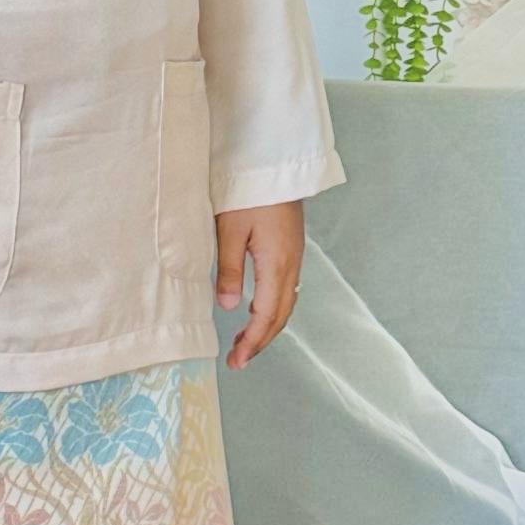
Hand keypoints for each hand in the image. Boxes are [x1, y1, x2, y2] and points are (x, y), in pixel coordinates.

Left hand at [215, 199, 303, 368]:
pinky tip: (257, 310)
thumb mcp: (229, 231)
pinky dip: (273, 308)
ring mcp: (294, 256)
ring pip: (286, 303)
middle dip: (260, 340)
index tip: (236, 361)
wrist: (276, 163)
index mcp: (277, 264)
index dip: (252, 341)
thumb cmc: (248, 191)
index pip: (266, 316)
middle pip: (280, 315)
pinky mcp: (291, 248)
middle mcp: (291, 265)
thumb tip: (229, 307)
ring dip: (268, 326)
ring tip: (245, 342)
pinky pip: (287, 288)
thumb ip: (229, 270)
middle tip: (238, 360)